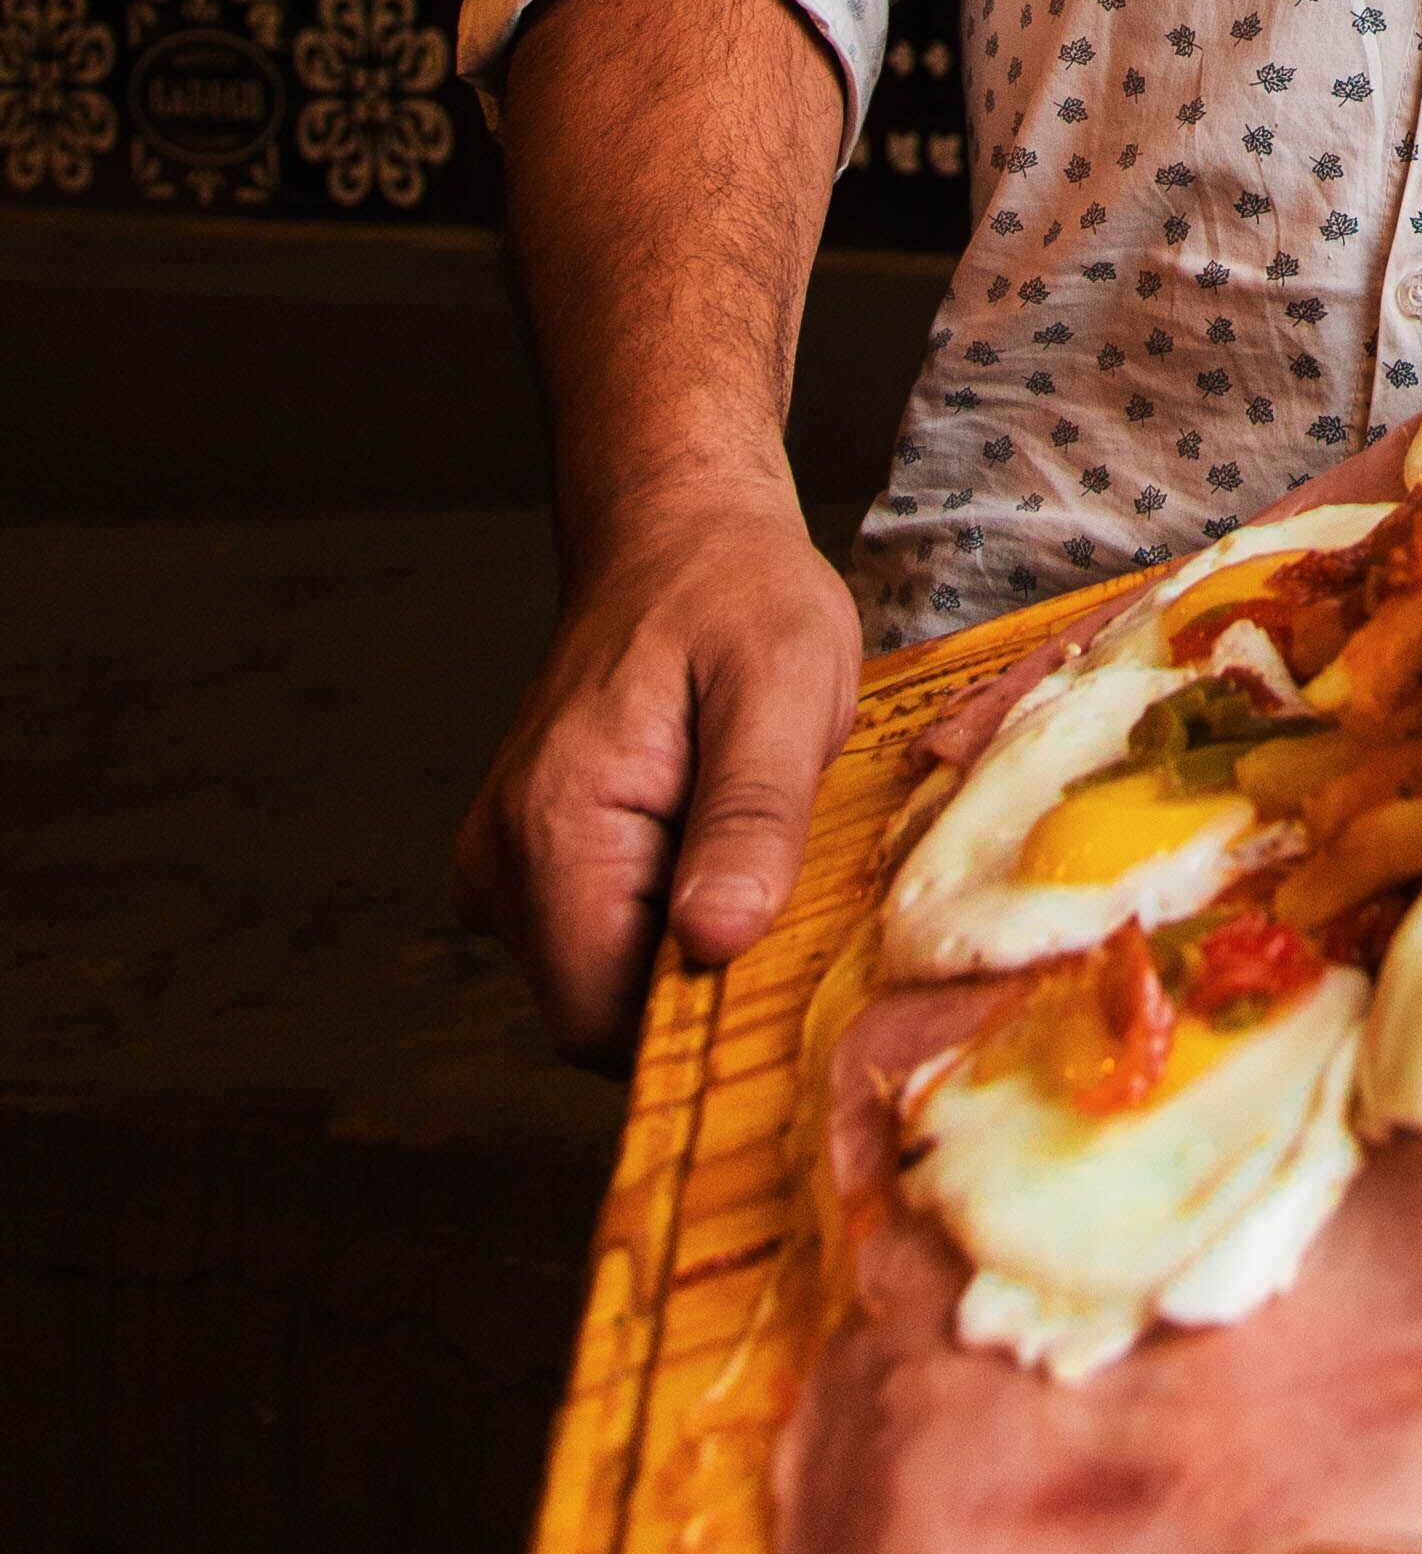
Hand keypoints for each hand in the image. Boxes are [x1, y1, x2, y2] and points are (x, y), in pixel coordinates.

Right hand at [458, 474, 859, 1068]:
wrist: (677, 534)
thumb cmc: (737, 594)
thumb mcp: (783, 683)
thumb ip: (750, 814)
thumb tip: (716, 942)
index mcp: (552, 826)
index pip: (602, 1018)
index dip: (697, 1019)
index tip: (784, 975)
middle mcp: (501, 862)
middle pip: (602, 1012)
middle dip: (701, 979)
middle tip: (788, 890)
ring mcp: (505, 867)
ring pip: (604, 982)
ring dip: (687, 945)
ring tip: (750, 845)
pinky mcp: (528, 866)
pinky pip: (600, 940)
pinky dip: (666, 919)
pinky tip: (715, 844)